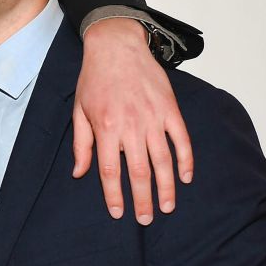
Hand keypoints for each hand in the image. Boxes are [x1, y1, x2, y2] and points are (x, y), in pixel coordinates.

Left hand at [73, 18, 192, 223]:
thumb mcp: (79, 110)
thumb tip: (80, 174)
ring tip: (167, 207)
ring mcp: (154, 118)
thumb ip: (82, 144)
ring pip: (164, 161)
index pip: (110, 171)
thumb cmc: (94, 79)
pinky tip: (185, 178)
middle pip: (139, 172)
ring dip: (167, 187)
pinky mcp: (170, 109)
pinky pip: (182, 140)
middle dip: (143, 200)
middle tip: (146, 219)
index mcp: (106, 128)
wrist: (116, 46)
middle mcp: (131, 126)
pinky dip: (186, 161)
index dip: (114, 195)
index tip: (119, 213)